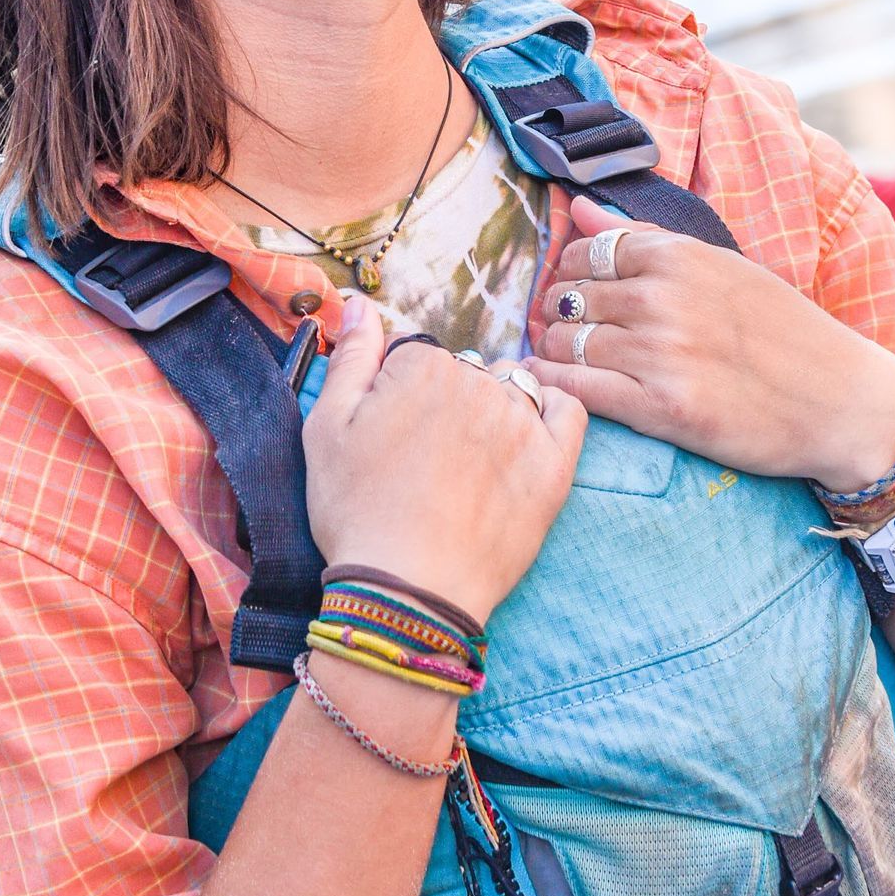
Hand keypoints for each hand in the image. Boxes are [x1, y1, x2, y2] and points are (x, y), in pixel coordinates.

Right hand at [303, 297, 587, 625]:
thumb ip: (350, 357)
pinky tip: (527, 436)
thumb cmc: (357, 512)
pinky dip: (552, 411)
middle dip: (447, 404)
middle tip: (425, 461)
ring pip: (512, 390)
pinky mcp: (555, 465)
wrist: (409, 592)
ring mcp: (523, 423)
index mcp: (423, 367)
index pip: (417, 357)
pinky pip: (568, 411)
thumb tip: (360, 303)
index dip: (398, 396)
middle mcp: (480, 383)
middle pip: (466, 372)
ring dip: (493, 411)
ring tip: (467, 466)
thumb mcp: (326, 428)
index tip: (391, 438)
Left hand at [526, 194, 894, 492]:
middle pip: (570, 297)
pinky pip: (578, 390)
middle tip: (569, 330)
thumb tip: (577, 208)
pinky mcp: (662, 409)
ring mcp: (662, 354)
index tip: (579, 290)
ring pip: (565, 343)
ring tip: (568, 360)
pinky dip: (557, 387)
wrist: (841, 402)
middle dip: (560, 313)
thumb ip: (646, 239)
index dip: (572, 272)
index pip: (588, 251)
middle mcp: (664, 298)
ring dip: (555, 352)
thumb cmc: (786, 332)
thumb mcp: (723, 267)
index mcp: (680, 257)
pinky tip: (558, 388)